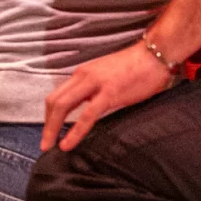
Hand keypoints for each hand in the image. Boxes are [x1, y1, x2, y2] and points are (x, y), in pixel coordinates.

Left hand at [40, 40, 172, 152]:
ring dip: (53, 129)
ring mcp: (95, 83)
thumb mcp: (108, 76)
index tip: (49, 131)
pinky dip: (74, 131)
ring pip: (63, 106)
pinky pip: (86, 116)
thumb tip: (87, 106)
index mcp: (84, 72)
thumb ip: (95, 89)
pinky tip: (68, 144)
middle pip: (54, 101)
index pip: (58, 95)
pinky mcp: (109, 93)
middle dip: (46, 125)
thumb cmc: (137, 66)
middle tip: (44, 144)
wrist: (156, 54)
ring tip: (49, 146)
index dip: (49, 116)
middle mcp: (84, 75)